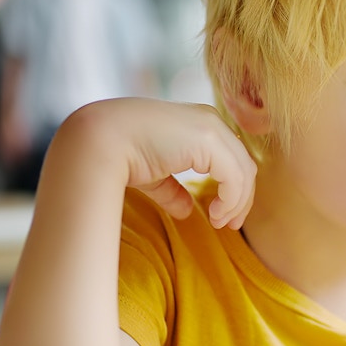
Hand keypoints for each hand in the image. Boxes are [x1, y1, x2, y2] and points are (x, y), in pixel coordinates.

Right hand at [58, 98, 256, 229]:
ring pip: (244, 171)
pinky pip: (235, 176)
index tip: (221, 216)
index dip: (233, 189)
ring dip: (237, 202)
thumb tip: (186, 211)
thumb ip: (173, 190)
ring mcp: (211, 127)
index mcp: (199, 123)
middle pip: (243, 164)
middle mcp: (209, 120)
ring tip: (220, 223)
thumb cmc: (120, 154)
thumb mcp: (154, 174)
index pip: (231, 158)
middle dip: (241, 198)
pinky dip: (232, 200)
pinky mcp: (209, 140)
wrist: (101, 141)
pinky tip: (215, 215)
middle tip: (230, 225)